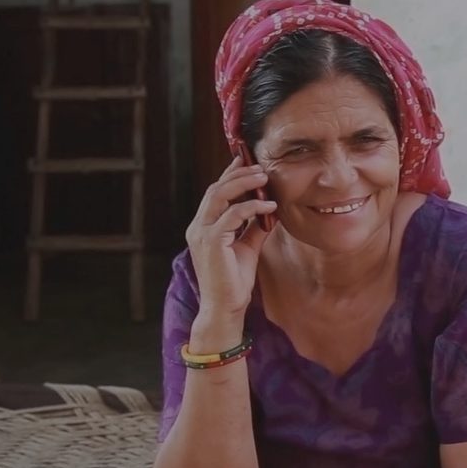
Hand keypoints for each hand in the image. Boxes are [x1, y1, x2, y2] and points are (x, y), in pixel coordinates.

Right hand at [185, 156, 276, 320]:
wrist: (225, 307)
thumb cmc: (234, 280)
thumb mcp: (247, 247)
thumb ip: (254, 227)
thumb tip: (268, 209)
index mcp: (202, 227)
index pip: (215, 193)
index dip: (230, 174)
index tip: (247, 160)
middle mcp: (198, 227)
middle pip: (216, 189)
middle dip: (238, 173)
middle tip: (261, 166)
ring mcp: (201, 234)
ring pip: (220, 195)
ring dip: (243, 183)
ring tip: (264, 177)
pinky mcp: (211, 242)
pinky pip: (232, 215)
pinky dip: (251, 207)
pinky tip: (268, 206)